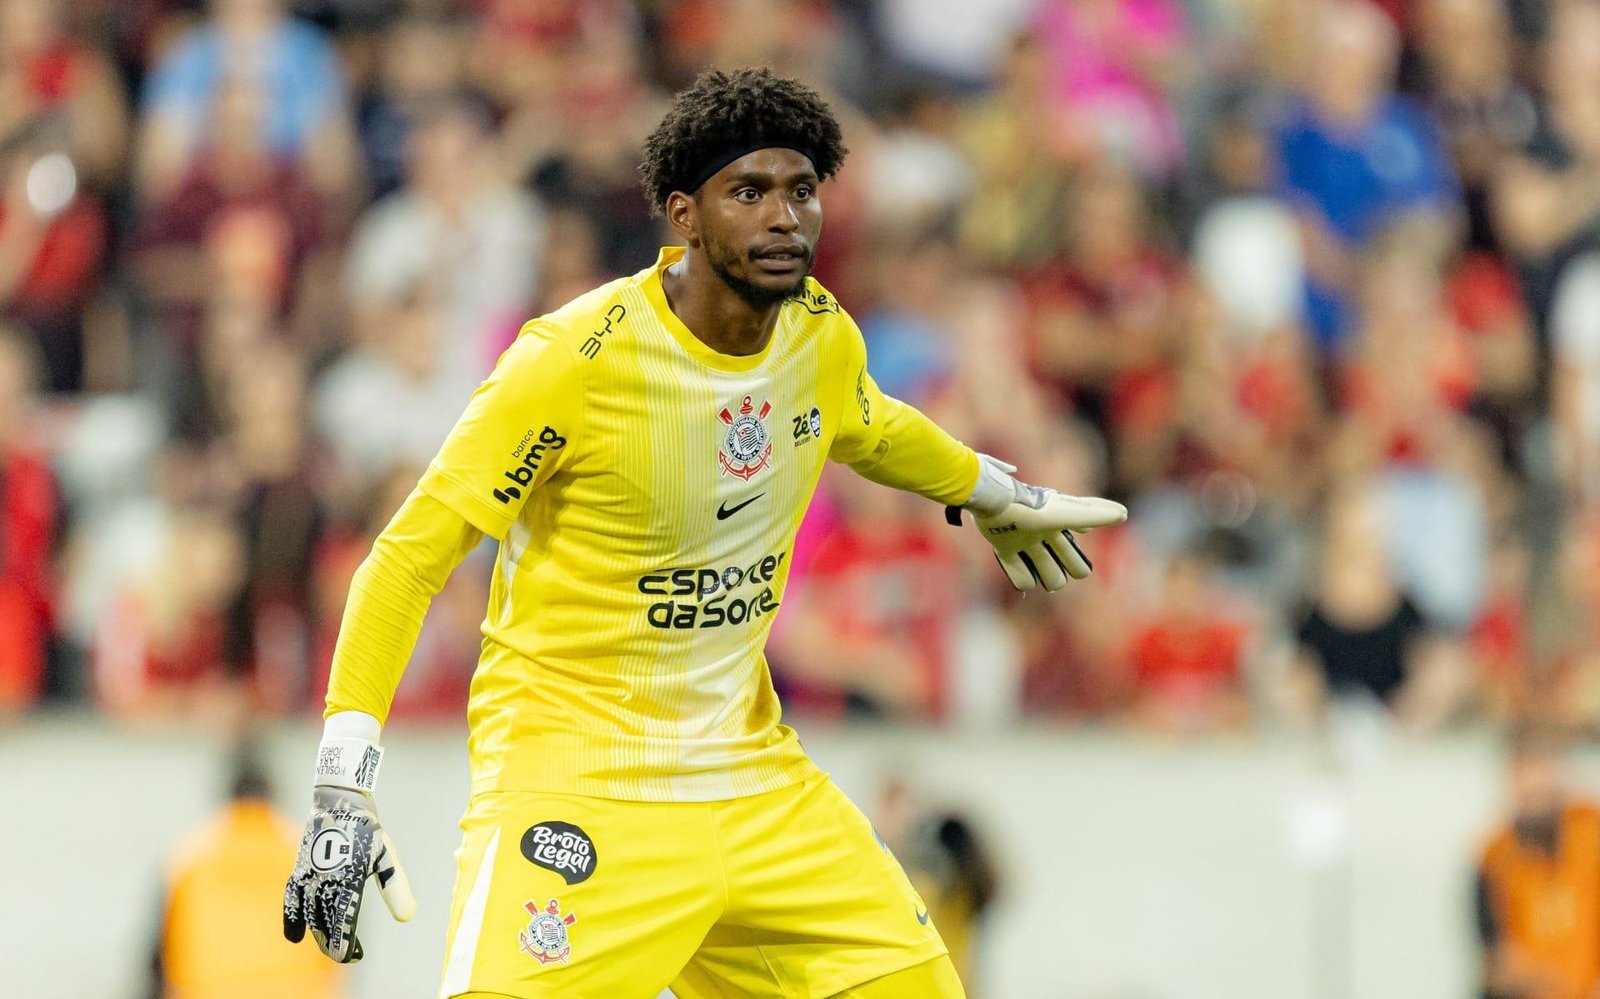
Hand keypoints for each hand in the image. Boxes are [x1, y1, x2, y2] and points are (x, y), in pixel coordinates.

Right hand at [283, 734, 414, 962]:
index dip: (346, 944)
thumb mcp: (387, 857)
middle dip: (333, 943)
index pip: (343, 922)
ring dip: (318, 934)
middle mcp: (324, 881)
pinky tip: (294, 937)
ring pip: (308, 914)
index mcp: (347, 879)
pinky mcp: (299, 870)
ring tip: (329, 946)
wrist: (340, 801)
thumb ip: (396, 888)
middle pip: (324, 923)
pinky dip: (291, 918)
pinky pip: (291, 899)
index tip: (353, 956)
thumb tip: (408, 918)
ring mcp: (308, 876)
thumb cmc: (368, 829)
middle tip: (346, 955)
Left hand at [950, 454, 1126, 591]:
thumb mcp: (1068, 514)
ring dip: (1041, 576)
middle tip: (1054, 574)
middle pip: (1059, 564)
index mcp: (1058, 527)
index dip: (1077, 565)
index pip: (1075, 554)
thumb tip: (1123, 514)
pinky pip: (1015, 570)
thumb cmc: (1033, 509)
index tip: (1076, 569)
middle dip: (1058, 574)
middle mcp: (1041, 534)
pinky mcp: (1002, 546)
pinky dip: (1021, 578)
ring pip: (1039, 569)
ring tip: (1036, 574)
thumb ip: (1096, 514)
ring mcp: (1021, 541)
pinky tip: (1022, 574)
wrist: (996, 502)